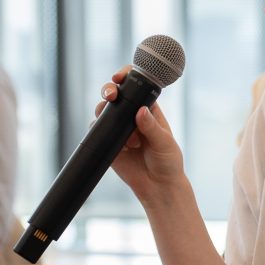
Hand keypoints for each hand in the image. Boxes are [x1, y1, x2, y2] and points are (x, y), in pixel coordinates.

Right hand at [97, 67, 185, 204]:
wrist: (158, 187)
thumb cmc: (168, 162)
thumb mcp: (164, 143)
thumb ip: (152, 128)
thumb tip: (140, 111)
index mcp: (148, 109)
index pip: (136, 86)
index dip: (126, 77)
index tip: (119, 77)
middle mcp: (131, 116)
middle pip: (115, 94)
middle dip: (109, 90)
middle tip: (110, 95)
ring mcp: (118, 128)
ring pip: (103, 111)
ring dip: (108, 116)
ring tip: (132, 140)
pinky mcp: (108, 143)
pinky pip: (97, 131)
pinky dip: (103, 133)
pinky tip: (123, 147)